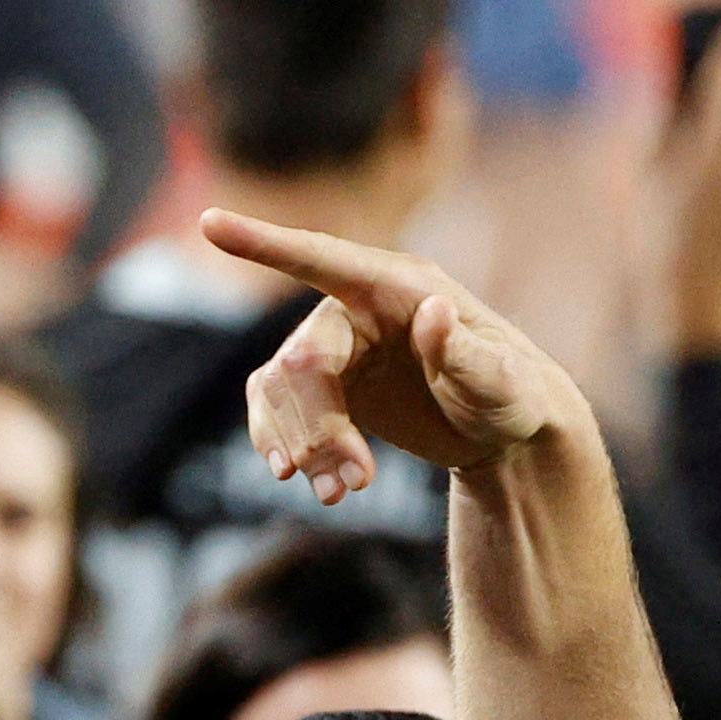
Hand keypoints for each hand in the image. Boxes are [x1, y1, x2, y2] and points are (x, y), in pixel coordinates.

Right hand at [206, 210, 590, 495]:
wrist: (505, 433)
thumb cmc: (511, 394)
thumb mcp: (501, 380)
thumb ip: (465, 353)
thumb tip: (431, 311)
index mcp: (396, 287)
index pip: (322, 259)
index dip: (266, 244)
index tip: (209, 224)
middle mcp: (357, 309)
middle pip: (302, 360)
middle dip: (317, 425)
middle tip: (354, 484)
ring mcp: (337, 348)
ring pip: (280, 390)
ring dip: (301, 446)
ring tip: (340, 495)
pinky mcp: (327, 387)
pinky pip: (278, 411)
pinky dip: (289, 449)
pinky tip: (322, 487)